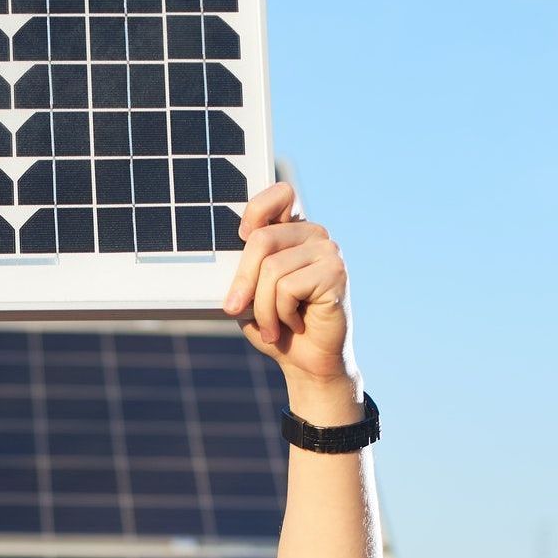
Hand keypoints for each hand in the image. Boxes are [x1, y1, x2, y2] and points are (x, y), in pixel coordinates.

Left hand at [221, 181, 356, 382]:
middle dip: (242, 281)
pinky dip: (280, 313)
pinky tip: (294, 323)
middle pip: (261, 241)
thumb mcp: (248, 294)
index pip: (279, 195)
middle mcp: (313, 234)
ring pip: (272, 269)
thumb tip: (222, 257)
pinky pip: (288, 287)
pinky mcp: (335, 272)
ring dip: (262, 307)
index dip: (256, 210)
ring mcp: (328, 251)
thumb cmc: (276, 326)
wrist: (307, 363)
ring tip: (271, 326)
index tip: (241, 236)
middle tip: (235, 309)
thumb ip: (240, 270)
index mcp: (292, 232)